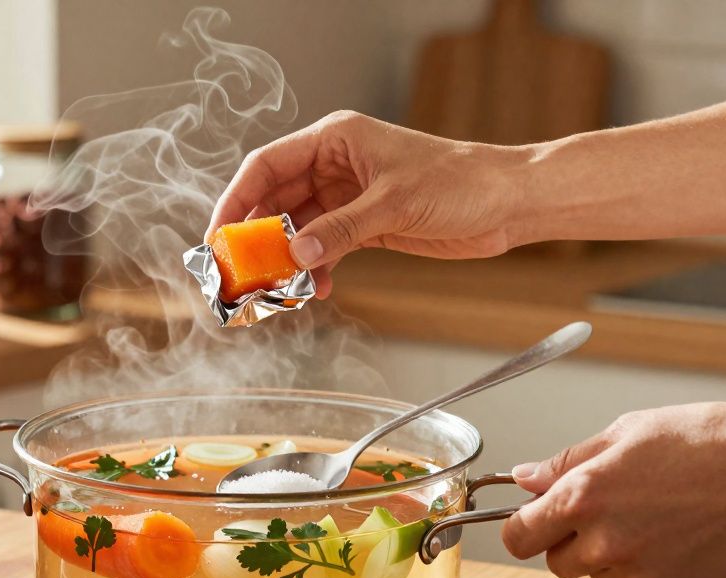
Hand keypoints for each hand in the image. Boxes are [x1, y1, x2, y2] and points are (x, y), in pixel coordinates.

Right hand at [206, 111, 528, 297]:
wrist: (507, 203)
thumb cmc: (460, 181)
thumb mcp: (394, 203)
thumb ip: (342, 229)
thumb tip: (295, 255)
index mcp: (334, 139)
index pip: (266, 166)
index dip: (236, 201)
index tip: (218, 237)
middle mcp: (334, 165)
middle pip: (274, 201)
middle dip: (256, 238)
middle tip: (239, 274)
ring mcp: (347, 196)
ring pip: (296, 229)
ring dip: (284, 260)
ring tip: (274, 290)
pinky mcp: (363, 225)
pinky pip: (322, 248)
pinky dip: (313, 270)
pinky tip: (314, 289)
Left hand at [499, 403, 725, 577]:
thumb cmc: (709, 441)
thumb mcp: (628, 431)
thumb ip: (568, 461)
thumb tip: (525, 478)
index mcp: (584, 496)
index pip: (518, 536)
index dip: (522, 527)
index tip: (532, 518)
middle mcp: (606, 541)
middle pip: (555, 562)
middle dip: (567, 539)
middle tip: (601, 509)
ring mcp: (641, 572)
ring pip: (598, 574)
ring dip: (608, 552)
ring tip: (651, 513)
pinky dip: (648, 563)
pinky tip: (678, 530)